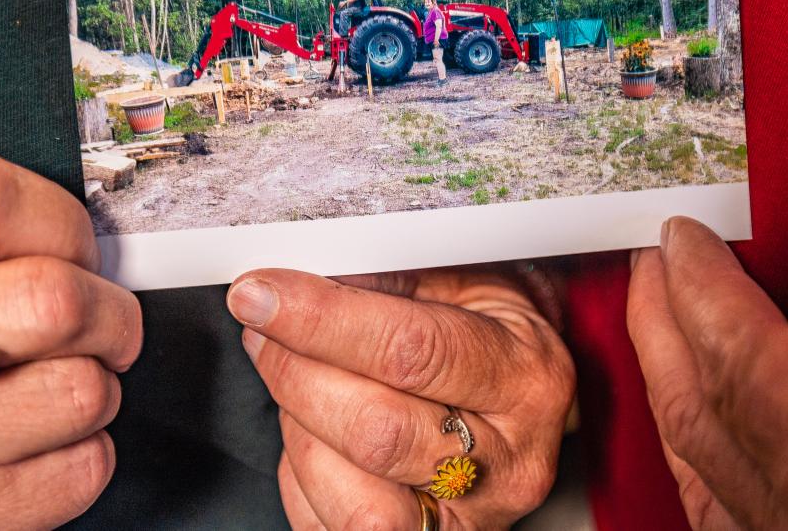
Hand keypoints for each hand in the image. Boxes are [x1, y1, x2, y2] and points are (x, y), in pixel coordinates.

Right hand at [0, 152, 142, 529]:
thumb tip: (92, 240)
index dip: (60, 223)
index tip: (71, 251)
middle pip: (56, 301)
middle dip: (109, 312)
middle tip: (100, 323)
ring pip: (83, 391)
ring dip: (96, 387)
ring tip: (53, 385)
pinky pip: (83, 468)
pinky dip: (81, 453)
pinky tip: (34, 442)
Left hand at [226, 268, 574, 529]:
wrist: (524, 397)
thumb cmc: (487, 332)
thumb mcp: (461, 283)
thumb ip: (386, 282)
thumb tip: (298, 282)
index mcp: (524, 378)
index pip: (410, 352)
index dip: (321, 322)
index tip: (262, 294)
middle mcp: (510, 463)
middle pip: (375, 433)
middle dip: (296, 373)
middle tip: (263, 329)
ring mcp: (470, 520)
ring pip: (355, 499)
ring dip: (299, 430)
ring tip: (299, 381)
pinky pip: (330, 529)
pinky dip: (304, 477)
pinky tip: (318, 434)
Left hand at [628, 216, 787, 529]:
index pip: (746, 363)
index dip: (704, 291)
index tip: (679, 235)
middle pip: (704, 412)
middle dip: (666, 326)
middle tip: (651, 260)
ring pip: (701, 467)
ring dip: (672, 380)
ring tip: (660, 317)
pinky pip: (731, 517)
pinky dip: (701, 453)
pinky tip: (701, 423)